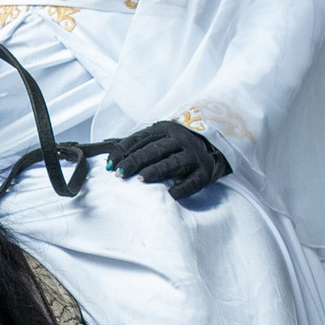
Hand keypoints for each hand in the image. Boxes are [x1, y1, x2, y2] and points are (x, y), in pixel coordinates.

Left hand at [109, 120, 229, 202]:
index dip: (123, 151)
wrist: (217, 143)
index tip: (109, 165)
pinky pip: (193, 180)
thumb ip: (138, 143)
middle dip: (134, 161)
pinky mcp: (206, 171)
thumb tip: (107, 146)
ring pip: (172, 162)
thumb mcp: (161, 137)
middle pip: (154, 150)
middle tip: (119, 174)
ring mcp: (194, 154)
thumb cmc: (179, 144)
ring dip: (155, 170)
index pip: (140, 139)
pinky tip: (170, 195)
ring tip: (140, 179)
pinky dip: (182, 188)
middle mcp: (180, 139)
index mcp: (165, 129)